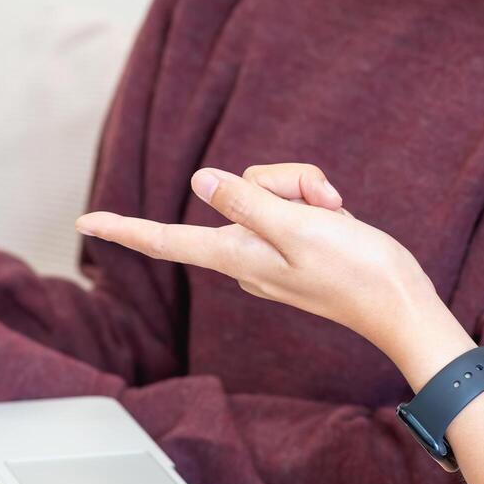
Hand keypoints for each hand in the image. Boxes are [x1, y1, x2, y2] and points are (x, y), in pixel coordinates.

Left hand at [76, 163, 469, 384]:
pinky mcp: (293, 239)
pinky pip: (292, 200)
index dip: (123, 228)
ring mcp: (269, 247)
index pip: (166, 240)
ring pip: (271, 188)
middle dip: (283, 183)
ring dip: (306, 190)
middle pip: (237, 190)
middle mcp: (244, 254)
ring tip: (335, 217)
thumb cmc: (354, 271)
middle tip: (322, 210)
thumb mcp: (298, 228)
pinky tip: (340, 219)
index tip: (84, 222)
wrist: (400, 302)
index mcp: (235, 257)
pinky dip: (317, 200)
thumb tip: (203, 181)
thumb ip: (248, 203)